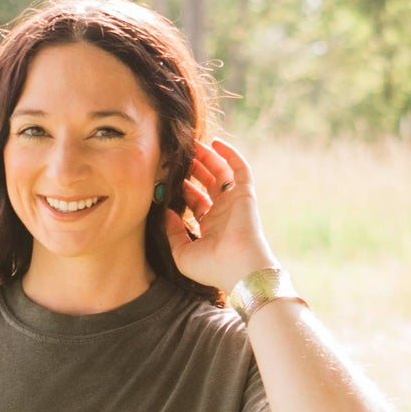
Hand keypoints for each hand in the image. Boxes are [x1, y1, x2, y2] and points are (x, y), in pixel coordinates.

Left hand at [165, 136, 278, 295]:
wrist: (238, 269)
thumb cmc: (211, 267)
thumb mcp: (182, 253)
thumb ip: (172, 232)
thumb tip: (165, 212)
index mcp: (210, 228)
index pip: (197, 202)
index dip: (184, 188)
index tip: (169, 176)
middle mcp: (223, 213)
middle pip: (209, 184)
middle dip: (195, 169)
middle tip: (181, 155)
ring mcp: (235, 203)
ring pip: (222, 173)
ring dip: (209, 158)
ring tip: (193, 144)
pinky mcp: (245, 194)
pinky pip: (240, 169)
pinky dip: (230, 155)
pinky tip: (216, 143)